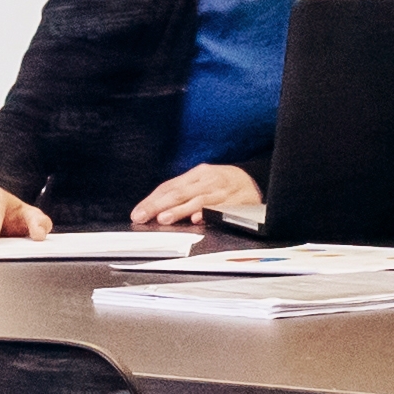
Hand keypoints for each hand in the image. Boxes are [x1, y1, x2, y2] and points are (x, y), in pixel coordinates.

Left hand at [132, 162, 263, 230]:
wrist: (255, 180)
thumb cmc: (223, 184)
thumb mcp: (202, 182)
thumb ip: (183, 193)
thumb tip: (156, 209)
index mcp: (197, 174)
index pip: (169, 187)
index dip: (152, 200)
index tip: (138, 213)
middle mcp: (207, 180)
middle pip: (179, 192)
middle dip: (158, 206)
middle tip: (143, 217)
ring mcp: (222, 190)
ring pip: (196, 200)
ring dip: (179, 210)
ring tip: (164, 218)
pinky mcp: (236, 200)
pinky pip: (220, 207)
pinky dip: (208, 212)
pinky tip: (197, 219)